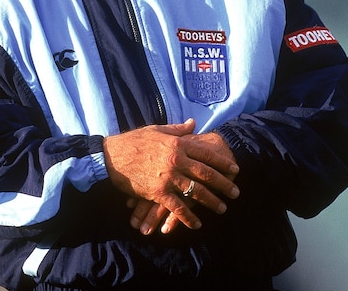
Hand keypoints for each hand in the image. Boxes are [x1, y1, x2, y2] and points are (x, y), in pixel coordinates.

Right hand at [103, 119, 238, 231]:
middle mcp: (177, 160)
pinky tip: (197, 224)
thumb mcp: (156, 129)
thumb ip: (177, 129)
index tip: (234, 169)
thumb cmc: (133, 141)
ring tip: (222, 208)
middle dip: (224, 184)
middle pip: (207, 174)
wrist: (111, 157)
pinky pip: (178, 208)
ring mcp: (169, 178)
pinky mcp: (158, 193)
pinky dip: (188, 217)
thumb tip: (193, 123)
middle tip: (236, 192)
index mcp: (178, 143)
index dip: (222, 162)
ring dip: (212, 202)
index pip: (207, 154)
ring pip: (196, 192)